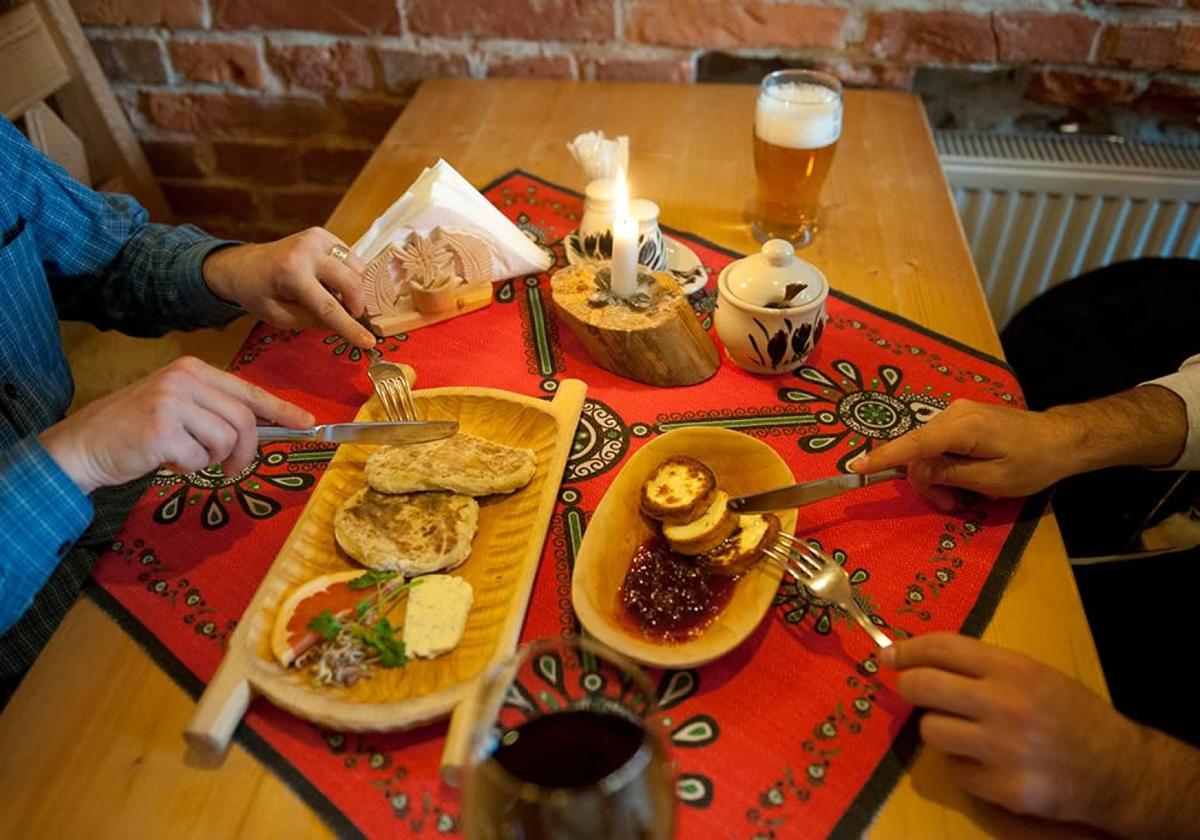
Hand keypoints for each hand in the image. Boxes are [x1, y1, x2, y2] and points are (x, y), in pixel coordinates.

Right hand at [39, 356, 313, 493]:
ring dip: (210, 460)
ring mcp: (171, 402)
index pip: (248, 390)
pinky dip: (187, 468)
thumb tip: (262, 425)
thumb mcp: (177, 406)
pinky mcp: (161, 431)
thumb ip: (214, 409)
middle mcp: (183, 379)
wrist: (81, 445)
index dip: (281, 410)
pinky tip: (164, 460)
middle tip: (230, 469)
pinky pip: (199, 459)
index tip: (307, 424)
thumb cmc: (133, 430)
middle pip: (244, 420)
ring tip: (183, 456)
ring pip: (226, 441)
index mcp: (191, 370)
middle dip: (244, 452)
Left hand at [202, 227, 374, 348]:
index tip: (369, 342)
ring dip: (353, 288)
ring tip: (335, 297)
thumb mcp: (279, 317)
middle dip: (357, 305)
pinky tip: (332, 281)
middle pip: (350, 282)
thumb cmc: (258, 294)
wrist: (244, 264)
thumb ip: (313, 321)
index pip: (329, 306)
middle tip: (351, 317)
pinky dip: (349, 274)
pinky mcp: (323, 234)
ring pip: (356, 268)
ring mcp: (317, 238)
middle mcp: (307, 250)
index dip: (350, 327)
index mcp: (291, 273)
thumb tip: (345, 322)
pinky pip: (351, 258)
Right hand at [851, 399, 1076, 509]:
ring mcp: (957, 414)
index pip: (913, 443)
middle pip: (918, 451)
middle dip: (926, 482)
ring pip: (926, 449)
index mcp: (961, 427)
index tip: (856, 468)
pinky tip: (963, 479)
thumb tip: (915, 471)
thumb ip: (951, 474)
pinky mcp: (962, 419)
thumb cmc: (1033, 462)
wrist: (1062, 439)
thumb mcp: (994, 478)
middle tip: (951, 507)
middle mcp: (953, 413)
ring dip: (936, 477)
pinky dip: (944, 465)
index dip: (883, 457)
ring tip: (961, 498)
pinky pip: (939, 444)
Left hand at [882, 633, 1138, 829]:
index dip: (909, 649)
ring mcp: (1003, 750)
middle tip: (912, 689)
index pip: (943, 648)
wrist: (1119, 770)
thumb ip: (982, 667)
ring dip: (938, 728)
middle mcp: (1005, 705)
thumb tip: (918, 659)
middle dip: (908, 686)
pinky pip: (956, 770)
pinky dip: (964, 764)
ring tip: (964, 730)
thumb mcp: (1034, 674)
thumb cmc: (1071, 713)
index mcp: (1014, 669)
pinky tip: (989, 761)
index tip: (890, 655)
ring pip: (930, 731)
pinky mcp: (1003, 789)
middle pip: (923, 687)